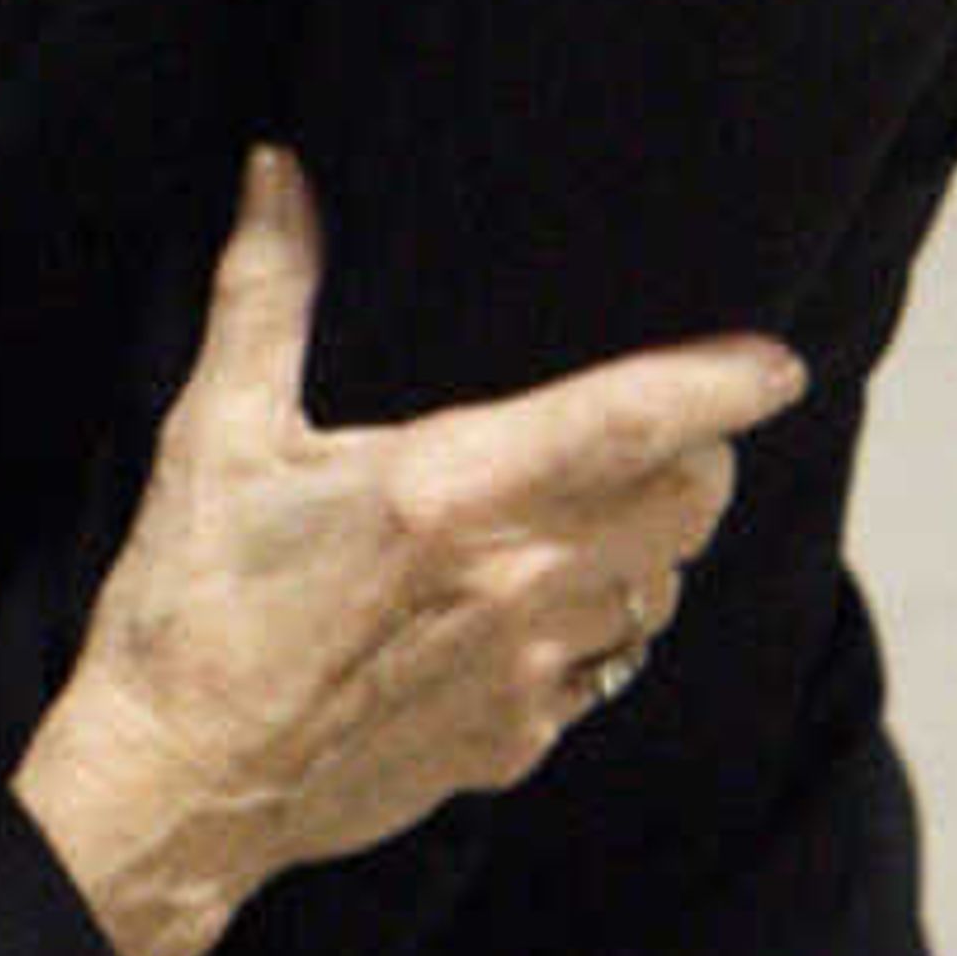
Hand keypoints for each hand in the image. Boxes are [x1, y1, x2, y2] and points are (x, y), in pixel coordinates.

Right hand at [12, 147, 804, 955]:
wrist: (178, 786)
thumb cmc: (192, 597)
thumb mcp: (217, 429)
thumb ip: (265, 289)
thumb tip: (277, 169)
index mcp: (453, 492)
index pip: (633, 423)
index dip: (718, 386)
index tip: (777, 363)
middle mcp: (516, 585)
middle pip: (687, 510)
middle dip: (700, 456)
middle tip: (669, 422)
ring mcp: (526, 677)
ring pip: (658, 593)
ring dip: (653, 543)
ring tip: (603, 506)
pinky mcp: (514, 746)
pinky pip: (606, 670)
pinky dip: (603, 623)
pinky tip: (541, 602)